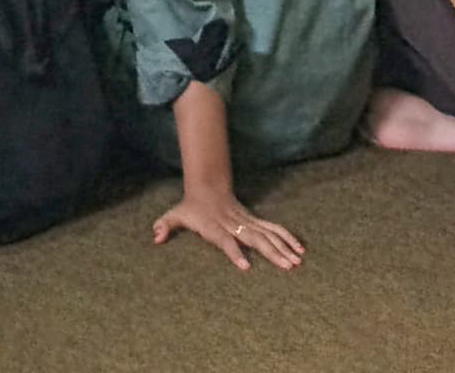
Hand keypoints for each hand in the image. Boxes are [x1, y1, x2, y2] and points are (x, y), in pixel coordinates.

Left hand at [153, 187, 302, 271]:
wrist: (207, 186)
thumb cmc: (191, 207)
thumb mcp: (175, 214)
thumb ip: (165, 225)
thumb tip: (155, 237)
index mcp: (215, 226)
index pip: (226, 241)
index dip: (234, 253)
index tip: (246, 267)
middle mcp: (234, 224)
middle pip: (255, 239)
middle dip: (272, 253)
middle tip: (287, 267)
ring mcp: (246, 222)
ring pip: (268, 234)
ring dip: (284, 247)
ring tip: (297, 262)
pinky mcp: (254, 221)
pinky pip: (273, 229)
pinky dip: (287, 237)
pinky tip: (300, 249)